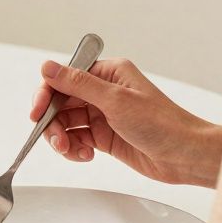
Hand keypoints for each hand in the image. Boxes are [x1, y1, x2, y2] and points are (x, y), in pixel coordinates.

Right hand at [30, 58, 221, 185]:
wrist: (184, 155)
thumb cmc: (162, 124)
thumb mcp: (115, 101)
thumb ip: (78, 84)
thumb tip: (48, 67)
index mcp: (108, 73)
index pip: (64, 78)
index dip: (46, 95)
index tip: (37, 114)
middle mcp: (103, 91)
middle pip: (61, 102)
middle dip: (53, 122)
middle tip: (57, 141)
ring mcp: (103, 114)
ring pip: (66, 123)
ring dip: (62, 138)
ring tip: (72, 151)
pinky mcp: (104, 136)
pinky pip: (76, 139)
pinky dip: (74, 149)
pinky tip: (85, 155)